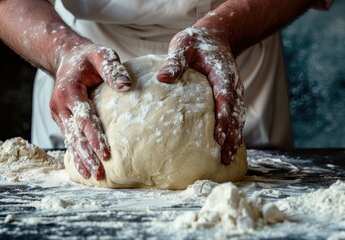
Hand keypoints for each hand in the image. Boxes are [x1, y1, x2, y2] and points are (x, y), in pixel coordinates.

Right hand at [50, 40, 131, 179]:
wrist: (67, 57)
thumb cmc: (88, 58)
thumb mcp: (101, 55)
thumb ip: (112, 69)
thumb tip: (126, 86)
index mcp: (69, 91)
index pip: (84, 119)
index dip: (95, 137)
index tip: (106, 154)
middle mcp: (60, 106)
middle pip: (75, 135)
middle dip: (88, 155)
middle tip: (99, 174)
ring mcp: (59, 114)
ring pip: (71, 140)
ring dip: (81, 159)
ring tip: (92, 176)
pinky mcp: (62, 119)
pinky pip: (69, 138)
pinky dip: (76, 153)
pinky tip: (84, 167)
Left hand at [157, 27, 245, 164]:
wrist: (215, 37)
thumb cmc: (196, 42)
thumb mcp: (183, 45)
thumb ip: (175, 61)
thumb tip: (163, 78)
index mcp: (222, 74)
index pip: (225, 99)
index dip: (224, 119)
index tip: (218, 138)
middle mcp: (233, 85)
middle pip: (236, 114)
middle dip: (232, 137)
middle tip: (224, 158)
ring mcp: (234, 92)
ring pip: (238, 118)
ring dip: (234, 138)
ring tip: (227, 160)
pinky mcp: (231, 96)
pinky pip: (235, 116)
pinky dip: (233, 132)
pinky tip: (227, 147)